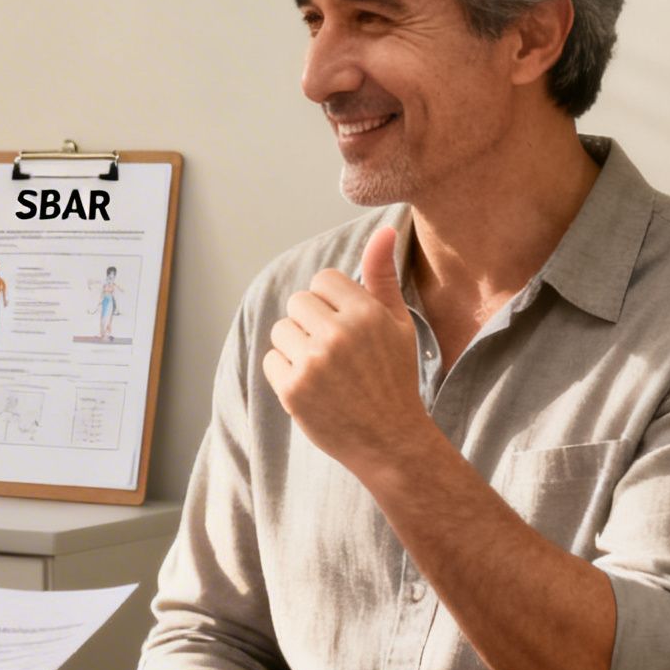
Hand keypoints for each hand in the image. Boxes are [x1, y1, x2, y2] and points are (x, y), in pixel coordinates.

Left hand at [260, 227, 429, 472]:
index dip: (332, 302)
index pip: (323, 280)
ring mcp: (312, 363)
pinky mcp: (292, 389)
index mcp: (366, 314)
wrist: (390, 440)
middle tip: (336, 351)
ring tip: (326, 370)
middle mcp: (337, 335)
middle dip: (311, 322)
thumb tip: (383, 230)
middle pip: (298, 302)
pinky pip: (271, 360)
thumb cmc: (394, 377)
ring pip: (281, 330)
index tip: (347, 326)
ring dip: (296, 346)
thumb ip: (382, 276)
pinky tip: (313, 388)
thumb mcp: (398, 324)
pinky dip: (286, 373)